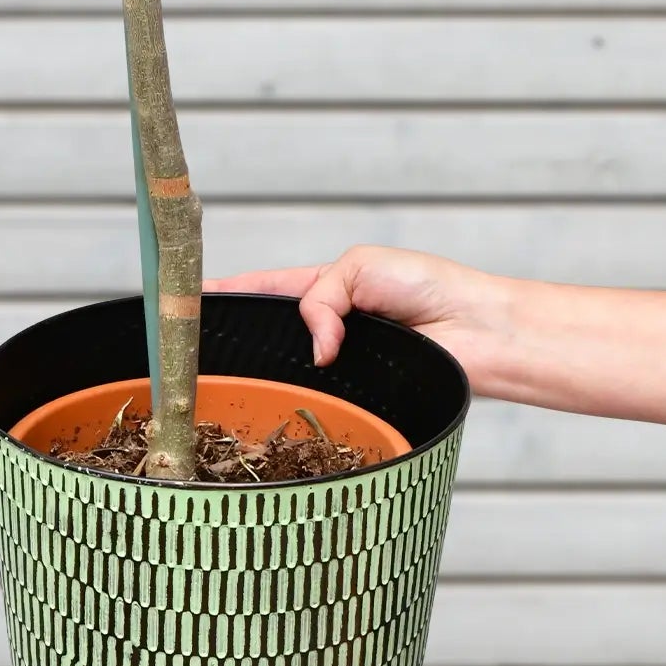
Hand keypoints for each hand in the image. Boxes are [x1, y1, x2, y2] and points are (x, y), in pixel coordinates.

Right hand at [208, 242, 508, 379]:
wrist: (480, 331)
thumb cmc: (431, 287)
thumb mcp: (361, 267)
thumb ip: (321, 299)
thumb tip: (316, 351)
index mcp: (325, 286)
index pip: (263, 289)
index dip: (226, 294)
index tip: (185, 299)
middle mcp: (327, 327)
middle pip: (269, 334)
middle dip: (238, 338)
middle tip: (198, 348)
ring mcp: (341, 363)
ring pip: (290, 369)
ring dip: (270, 371)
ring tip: (234, 376)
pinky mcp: (358, 395)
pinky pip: (319, 396)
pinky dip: (306, 394)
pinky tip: (289, 397)